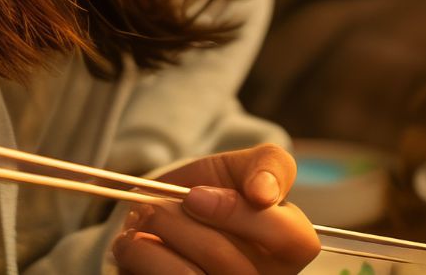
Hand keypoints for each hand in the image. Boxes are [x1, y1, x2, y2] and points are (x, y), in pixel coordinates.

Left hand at [112, 144, 320, 274]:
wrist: (176, 210)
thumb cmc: (222, 190)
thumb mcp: (249, 165)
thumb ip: (271, 166)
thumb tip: (264, 192)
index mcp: (290, 247)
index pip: (290, 240)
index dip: (240, 215)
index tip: (196, 196)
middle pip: (227, 261)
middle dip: (183, 222)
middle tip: (159, 204)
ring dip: (156, 240)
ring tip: (145, 220)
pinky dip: (137, 256)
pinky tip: (135, 242)